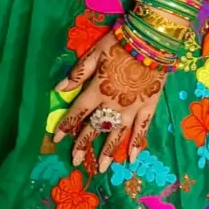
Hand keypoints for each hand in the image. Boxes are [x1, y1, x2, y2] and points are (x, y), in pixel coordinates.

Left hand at [53, 29, 166, 172]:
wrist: (152, 40)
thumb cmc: (120, 43)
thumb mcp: (94, 53)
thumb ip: (78, 73)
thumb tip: (59, 89)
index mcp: (97, 90)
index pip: (78, 112)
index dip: (66, 125)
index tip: (57, 138)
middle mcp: (113, 104)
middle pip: (95, 127)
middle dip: (84, 144)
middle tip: (76, 161)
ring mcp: (132, 108)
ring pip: (118, 134)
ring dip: (109, 151)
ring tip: (102, 168)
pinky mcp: (149, 106)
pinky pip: (142, 129)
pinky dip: (137, 143)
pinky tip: (133, 158)